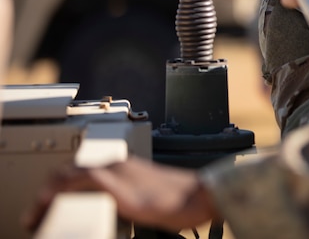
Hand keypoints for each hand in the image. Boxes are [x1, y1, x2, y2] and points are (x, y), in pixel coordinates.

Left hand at [24, 157, 218, 232]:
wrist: (202, 196)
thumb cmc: (184, 200)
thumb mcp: (152, 197)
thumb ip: (132, 199)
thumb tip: (122, 211)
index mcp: (128, 167)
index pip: (84, 170)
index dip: (61, 187)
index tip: (48, 207)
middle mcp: (120, 165)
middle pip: (72, 169)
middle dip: (48, 190)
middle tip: (36, 214)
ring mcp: (120, 174)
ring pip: (71, 173)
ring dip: (47, 192)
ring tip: (35, 214)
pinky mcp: (120, 187)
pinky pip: (82, 180)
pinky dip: (60, 190)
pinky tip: (50, 203)